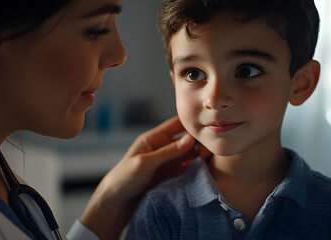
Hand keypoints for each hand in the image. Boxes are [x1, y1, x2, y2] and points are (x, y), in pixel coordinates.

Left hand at [80, 116, 209, 239]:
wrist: (116, 203)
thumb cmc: (124, 179)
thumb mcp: (144, 163)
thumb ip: (167, 151)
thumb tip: (190, 138)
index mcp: (154, 139)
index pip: (177, 125)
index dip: (192, 123)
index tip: (208, 125)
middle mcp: (163, 148)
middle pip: (187, 140)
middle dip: (200, 141)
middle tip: (214, 145)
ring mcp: (169, 163)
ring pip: (190, 154)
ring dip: (201, 155)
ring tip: (213, 157)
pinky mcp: (172, 177)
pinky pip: (188, 169)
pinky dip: (198, 168)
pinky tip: (207, 168)